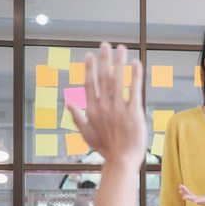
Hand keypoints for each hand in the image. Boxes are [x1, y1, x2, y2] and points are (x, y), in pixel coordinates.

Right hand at [69, 42, 146, 168]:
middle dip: (104, 59)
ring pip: (117, 80)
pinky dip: (135, 75)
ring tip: (121, 48)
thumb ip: (77, 117)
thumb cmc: (106, 150)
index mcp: (92, 110)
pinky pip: (134, 90)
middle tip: (105, 44)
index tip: (89, 55)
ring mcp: (119, 108)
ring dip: (119, 62)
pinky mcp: (133, 112)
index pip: (90, 84)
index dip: (89, 68)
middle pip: (103, 77)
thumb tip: (68, 104)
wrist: (122, 161)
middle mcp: (104, 106)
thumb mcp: (86, 134)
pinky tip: (136, 63)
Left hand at [179, 184, 204, 205]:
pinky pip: (191, 196)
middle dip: (190, 198)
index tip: (196, 202)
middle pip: (196, 200)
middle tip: (183, 196)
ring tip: (180, 187)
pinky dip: (186, 192)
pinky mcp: (199, 198)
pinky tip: (181, 188)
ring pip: (192, 197)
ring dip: (186, 193)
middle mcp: (204, 201)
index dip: (201, 201)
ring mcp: (201, 200)